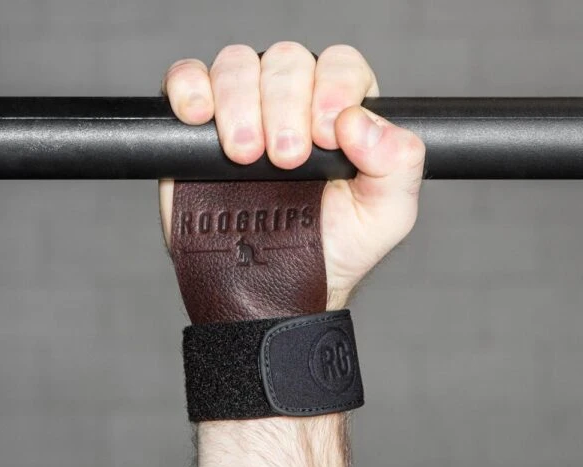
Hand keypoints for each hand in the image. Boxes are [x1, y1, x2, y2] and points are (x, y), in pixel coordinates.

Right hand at [158, 42, 424, 306]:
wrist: (274, 288)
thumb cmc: (334, 247)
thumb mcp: (386, 213)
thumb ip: (398, 163)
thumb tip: (361, 123)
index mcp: (340, 112)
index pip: (339, 65)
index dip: (333, 89)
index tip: (326, 137)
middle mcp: (291, 103)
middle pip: (286, 60)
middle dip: (285, 106)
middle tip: (285, 159)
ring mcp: (241, 111)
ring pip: (236, 64)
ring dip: (239, 102)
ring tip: (244, 155)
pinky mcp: (195, 129)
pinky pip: (185, 79)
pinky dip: (188, 87)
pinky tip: (199, 117)